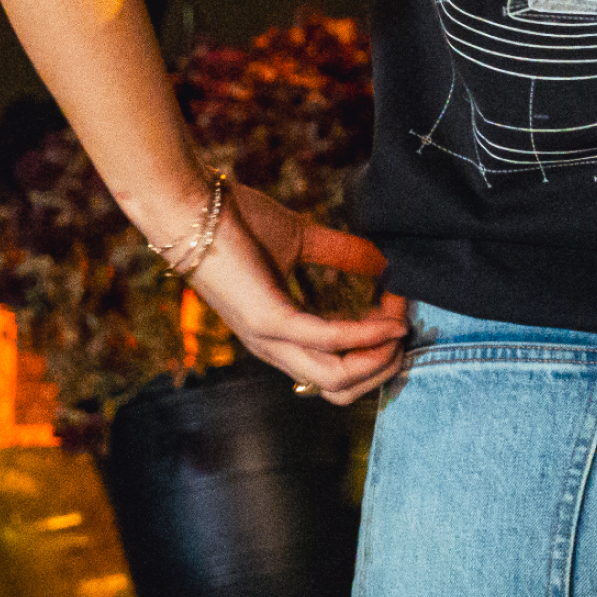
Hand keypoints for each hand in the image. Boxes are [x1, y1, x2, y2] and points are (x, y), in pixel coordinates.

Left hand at [185, 183, 410, 403]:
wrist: (191, 208)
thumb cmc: (236, 222)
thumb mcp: (300, 240)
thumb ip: (340, 254)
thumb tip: (381, 260)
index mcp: (278, 335)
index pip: (334, 369)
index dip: (372, 351)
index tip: (397, 312)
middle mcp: (273, 347)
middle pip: (340, 389)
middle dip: (382, 365)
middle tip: (405, 329)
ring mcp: (270, 339)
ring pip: (337, 379)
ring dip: (378, 357)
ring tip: (401, 327)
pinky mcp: (270, 320)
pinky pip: (329, 341)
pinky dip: (364, 335)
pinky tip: (389, 319)